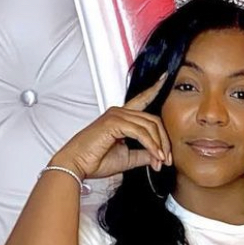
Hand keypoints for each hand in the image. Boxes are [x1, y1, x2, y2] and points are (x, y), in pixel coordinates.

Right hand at [50, 75, 171, 180]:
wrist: (78, 165)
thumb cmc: (96, 161)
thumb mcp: (128, 157)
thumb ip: (143, 153)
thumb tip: (159, 155)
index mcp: (121, 117)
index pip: (142, 100)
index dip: (154, 89)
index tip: (165, 79)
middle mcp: (119, 112)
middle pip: (153, 120)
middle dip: (164, 141)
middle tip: (166, 160)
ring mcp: (116, 115)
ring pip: (150, 126)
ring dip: (159, 146)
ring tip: (160, 162)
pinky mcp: (114, 122)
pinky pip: (141, 132)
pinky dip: (151, 146)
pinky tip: (155, 156)